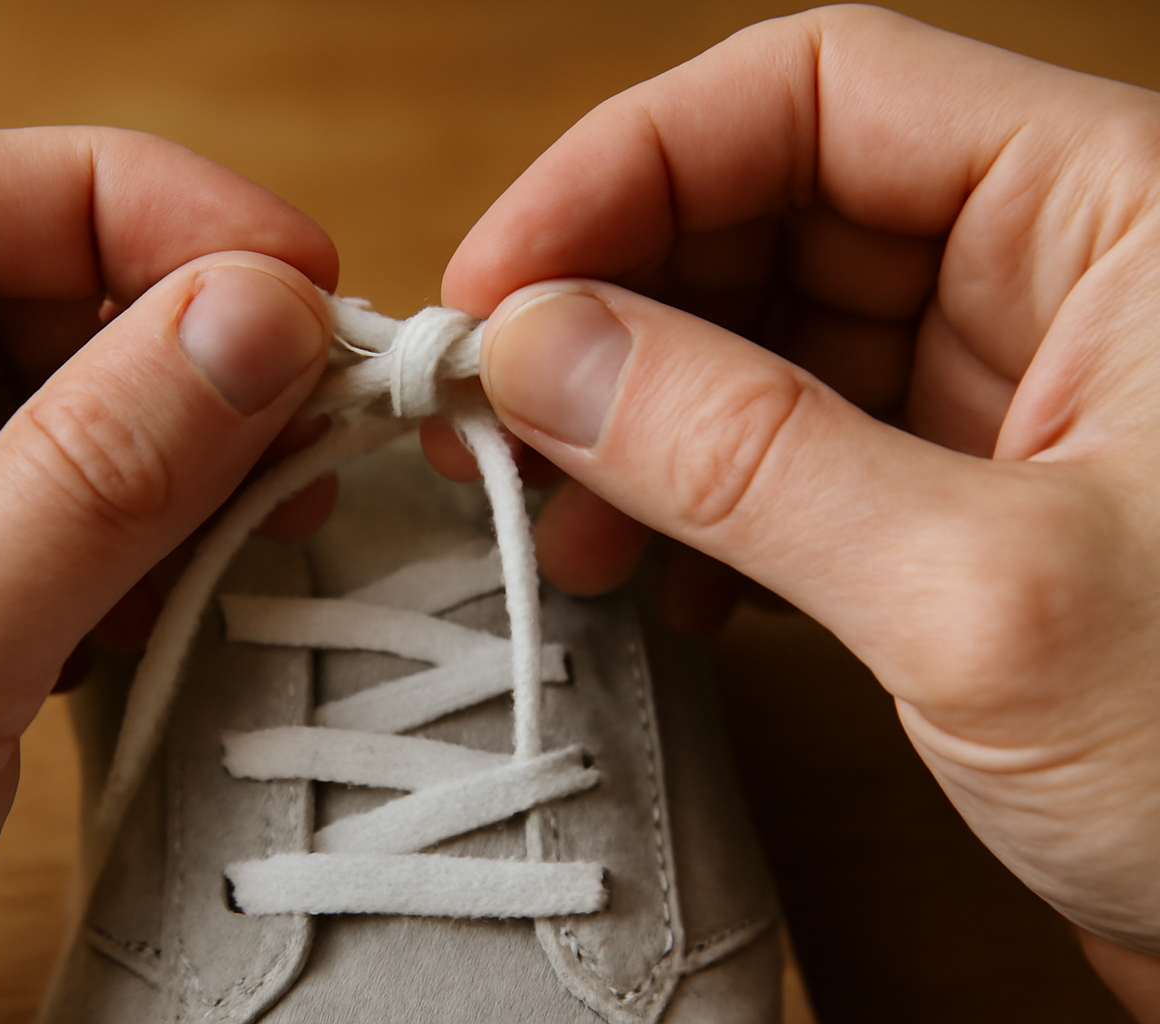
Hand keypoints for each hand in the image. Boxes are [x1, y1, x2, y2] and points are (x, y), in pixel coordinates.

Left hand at [0, 126, 336, 1020]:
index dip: (119, 205)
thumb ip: (84, 484)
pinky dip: (152, 537)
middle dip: (172, 335)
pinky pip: (55, 522)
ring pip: (46, 411)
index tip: (286, 270)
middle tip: (318, 396)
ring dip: (181, 442)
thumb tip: (256, 319)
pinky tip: (207, 576)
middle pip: (1, 296)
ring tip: (286, 493)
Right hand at [441, 5, 1159, 1016]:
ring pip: (756, 338)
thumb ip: (746, 454)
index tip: (499, 280)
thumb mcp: (983, 597)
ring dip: (632, 418)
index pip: (819, 93)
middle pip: (766, 211)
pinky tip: (657, 581)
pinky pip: (783, 455)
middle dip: (609, 304)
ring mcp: (998, 399)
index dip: (631, 166)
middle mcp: (1050, 281)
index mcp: (1109, 215)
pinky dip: (693, 504)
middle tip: (490, 408)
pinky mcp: (957, 510)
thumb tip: (540, 348)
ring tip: (558, 518)